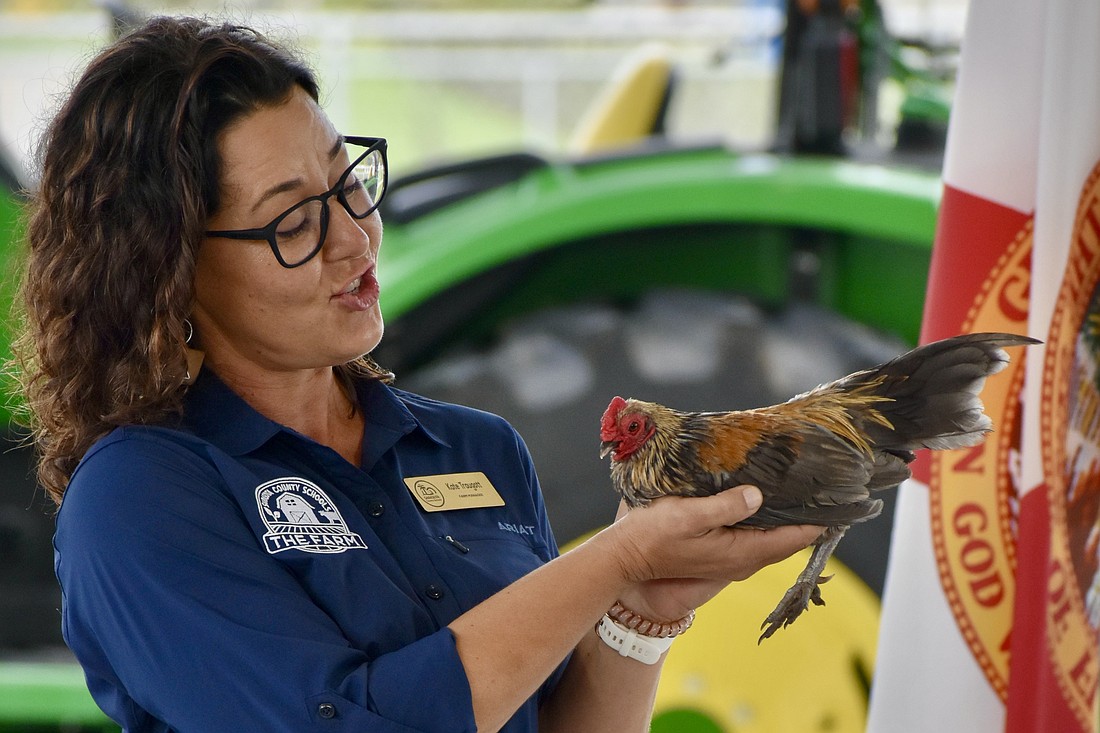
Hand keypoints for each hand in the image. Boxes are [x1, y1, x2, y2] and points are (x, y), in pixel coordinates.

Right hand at [606, 487, 823, 621]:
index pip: (793, 539)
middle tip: (829, 489)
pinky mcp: (722, 552)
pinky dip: (770, 521)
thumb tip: (758, 495)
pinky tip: (769, 501)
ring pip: (774, 539)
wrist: (626, 558)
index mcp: (741, 553)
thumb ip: (725, 506)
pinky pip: (758, 537)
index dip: (819, 521)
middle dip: (810, 518)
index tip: (841, 502)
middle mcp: (743, 560)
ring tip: (806, 491)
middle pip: (789, 541)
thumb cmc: (654, 535)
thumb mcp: (688, 515)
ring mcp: (733, 559)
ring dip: (789, 519)